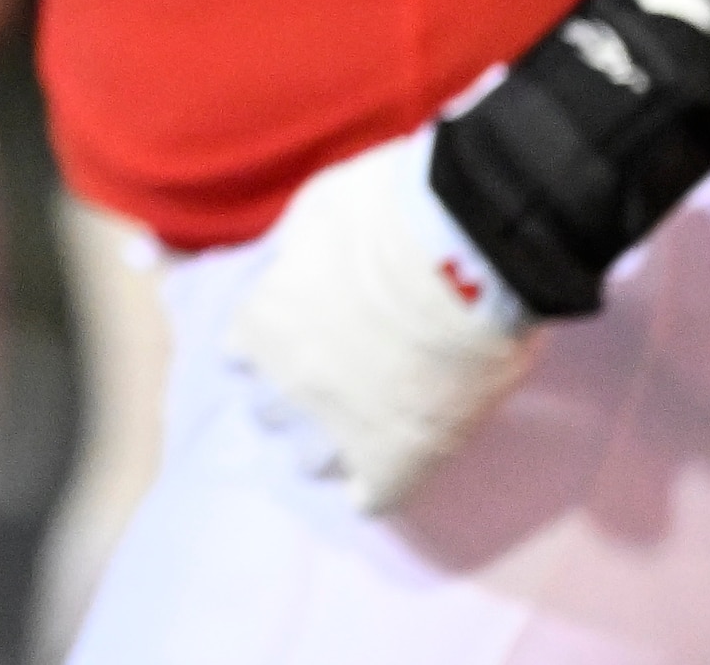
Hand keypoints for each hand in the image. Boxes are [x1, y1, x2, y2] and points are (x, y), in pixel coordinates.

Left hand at [222, 125, 542, 514]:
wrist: (468, 246)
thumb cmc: (392, 210)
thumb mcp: (315, 213)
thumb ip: (296, 252)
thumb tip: (295, 263)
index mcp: (262, 322)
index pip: (241, 353)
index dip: (270, 344)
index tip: (293, 335)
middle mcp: (287, 381)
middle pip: (268, 409)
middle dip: (292, 393)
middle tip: (330, 376)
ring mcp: (341, 425)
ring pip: (310, 459)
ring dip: (327, 442)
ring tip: (358, 426)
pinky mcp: (401, 457)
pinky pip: (374, 498)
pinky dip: (377, 486)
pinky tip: (388, 471)